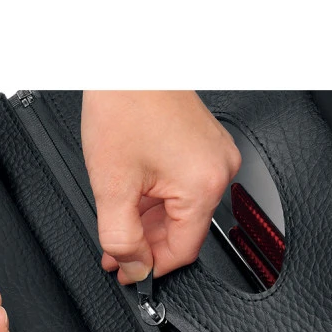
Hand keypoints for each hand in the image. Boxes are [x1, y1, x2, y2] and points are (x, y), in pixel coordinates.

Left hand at [81, 91, 241, 283]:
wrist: (128, 59)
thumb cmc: (124, 103)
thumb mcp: (112, 185)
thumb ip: (120, 237)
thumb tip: (132, 266)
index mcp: (204, 184)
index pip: (183, 250)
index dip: (151, 267)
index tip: (129, 273)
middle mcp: (219, 171)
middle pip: (182, 231)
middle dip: (145, 245)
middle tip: (115, 251)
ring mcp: (214, 156)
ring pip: (180, 211)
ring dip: (148, 224)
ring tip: (117, 225)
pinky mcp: (204, 146)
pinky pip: (183, 188)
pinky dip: (157, 201)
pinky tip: (133, 201)